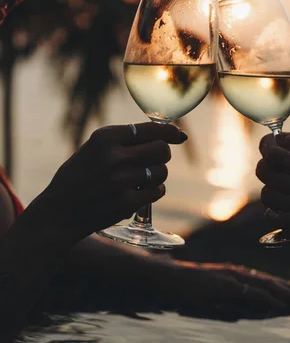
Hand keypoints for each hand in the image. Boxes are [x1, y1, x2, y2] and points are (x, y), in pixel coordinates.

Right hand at [25, 123, 186, 244]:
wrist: (58, 213)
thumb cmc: (78, 177)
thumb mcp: (94, 149)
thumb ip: (124, 140)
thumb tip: (170, 134)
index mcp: (105, 137)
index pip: (151, 129)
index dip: (170, 132)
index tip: (179, 135)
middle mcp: (114, 156)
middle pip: (162, 149)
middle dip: (162, 155)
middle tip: (152, 161)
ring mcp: (121, 180)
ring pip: (162, 171)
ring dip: (156, 175)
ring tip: (139, 180)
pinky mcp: (126, 202)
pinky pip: (157, 191)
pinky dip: (152, 192)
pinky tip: (137, 194)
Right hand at [150, 259, 289, 315]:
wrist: (169, 278)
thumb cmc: (188, 287)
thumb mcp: (213, 293)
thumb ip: (231, 297)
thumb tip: (250, 305)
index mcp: (234, 274)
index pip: (263, 280)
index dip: (283, 286)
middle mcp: (236, 272)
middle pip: (268, 281)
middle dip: (289, 289)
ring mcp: (230, 277)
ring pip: (264, 285)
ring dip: (284, 292)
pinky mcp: (225, 284)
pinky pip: (250, 292)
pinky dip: (266, 297)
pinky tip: (278, 303)